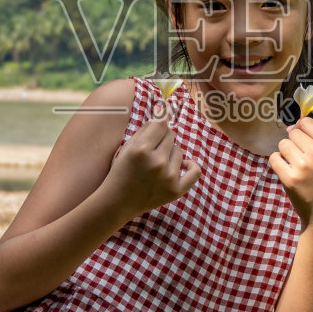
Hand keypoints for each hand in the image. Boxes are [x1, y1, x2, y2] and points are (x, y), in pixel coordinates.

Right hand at [103, 103, 201, 218]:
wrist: (117, 202)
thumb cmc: (121, 170)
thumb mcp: (127, 146)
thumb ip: (146, 128)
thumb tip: (163, 109)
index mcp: (141, 149)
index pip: (161, 123)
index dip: (160, 121)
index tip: (161, 118)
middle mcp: (156, 162)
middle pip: (171, 135)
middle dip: (162, 140)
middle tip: (151, 150)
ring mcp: (168, 178)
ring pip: (179, 151)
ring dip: (170, 154)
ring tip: (156, 165)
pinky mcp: (176, 190)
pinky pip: (195, 171)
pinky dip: (191, 166)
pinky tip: (183, 165)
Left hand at [269, 115, 312, 232]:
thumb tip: (292, 125)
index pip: (307, 122)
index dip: (301, 129)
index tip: (302, 140)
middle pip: (293, 133)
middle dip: (293, 143)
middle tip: (300, 159)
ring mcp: (304, 166)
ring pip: (283, 144)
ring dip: (285, 154)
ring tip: (295, 167)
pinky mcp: (290, 178)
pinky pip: (274, 158)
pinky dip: (277, 164)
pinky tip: (287, 173)